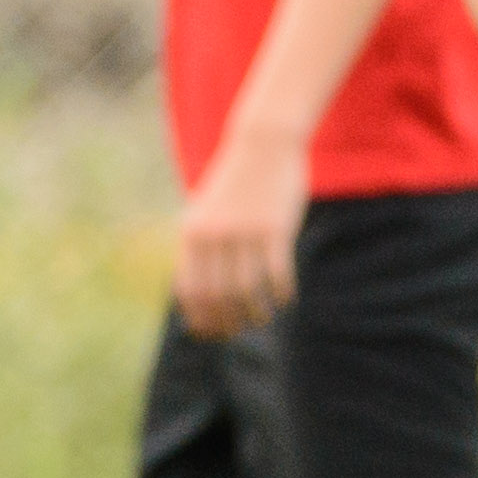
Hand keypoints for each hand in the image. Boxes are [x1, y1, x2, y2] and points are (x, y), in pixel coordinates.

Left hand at [172, 136, 310, 337]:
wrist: (262, 144)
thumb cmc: (236, 183)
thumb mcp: (206, 211)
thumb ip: (199, 246)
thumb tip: (194, 292)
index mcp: (192, 233)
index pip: (191, 291)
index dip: (201, 318)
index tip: (213, 334)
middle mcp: (214, 235)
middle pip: (219, 296)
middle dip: (228, 321)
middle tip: (241, 330)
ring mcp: (245, 232)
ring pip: (248, 290)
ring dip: (256, 312)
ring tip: (264, 317)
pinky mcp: (274, 228)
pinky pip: (277, 273)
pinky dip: (281, 292)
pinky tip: (286, 298)